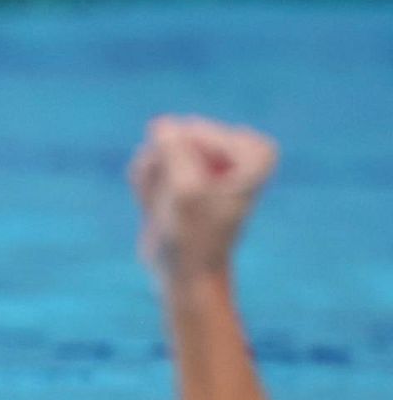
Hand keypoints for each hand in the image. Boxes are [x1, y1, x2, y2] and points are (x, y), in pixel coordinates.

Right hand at [129, 115, 276, 284]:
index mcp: (254, 152)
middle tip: (179, 209)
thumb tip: (160, 123)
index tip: (197, 200)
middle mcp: (232, 150)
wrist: (184, 275)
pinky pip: (149, 164)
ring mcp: (204, 160)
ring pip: (157, 150)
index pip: (197, 133)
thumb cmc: (193, 238)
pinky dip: (145, 187)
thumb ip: (173, 149)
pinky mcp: (180, 173)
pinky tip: (155, 210)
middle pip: (176, 138)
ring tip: (167, 211)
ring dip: (152, 182)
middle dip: (164, 172)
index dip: (185, 166)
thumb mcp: (185, 191)